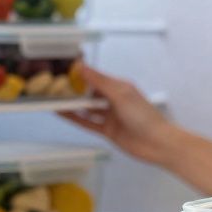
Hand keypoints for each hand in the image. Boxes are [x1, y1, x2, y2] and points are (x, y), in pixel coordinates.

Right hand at [60, 63, 179, 164]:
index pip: (96, 77)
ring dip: (72, 104)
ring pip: (87, 108)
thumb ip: (99, 81)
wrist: (158, 144)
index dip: (80, 74)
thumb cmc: (145, 117)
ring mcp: (111, 116)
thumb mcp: (120, 94)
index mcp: (120, 87)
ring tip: (54, 99)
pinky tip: (62, 114)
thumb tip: (81, 67)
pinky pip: (88, 123)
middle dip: (74, 90)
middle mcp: (114, 100)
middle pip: (90, 93)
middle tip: (54, 86)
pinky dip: (75, 118)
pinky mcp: (108, 131)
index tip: (64, 69)